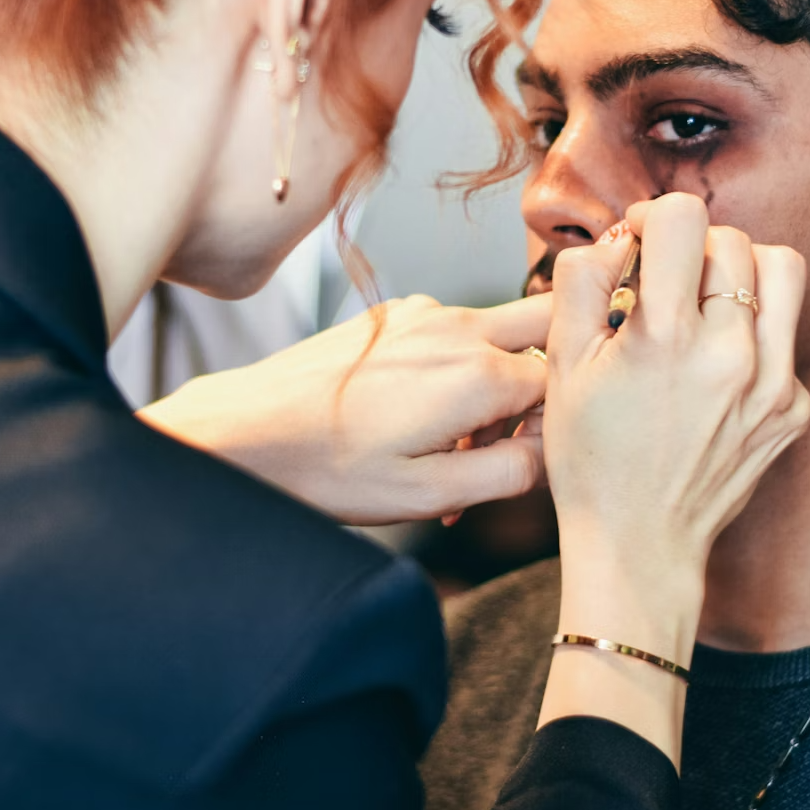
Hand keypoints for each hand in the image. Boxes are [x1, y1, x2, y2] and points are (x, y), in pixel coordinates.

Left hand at [140, 294, 549, 524]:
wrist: (245, 432)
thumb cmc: (327, 468)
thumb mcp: (429, 494)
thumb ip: (511, 473)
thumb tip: (553, 454)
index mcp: (477, 373)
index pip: (564, 381)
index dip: (557, 423)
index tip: (523, 459)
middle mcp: (456, 328)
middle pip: (548, 326)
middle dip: (546, 378)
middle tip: (514, 433)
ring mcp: (423, 314)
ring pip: (499, 334)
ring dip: (497, 383)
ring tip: (452, 450)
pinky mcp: (394, 316)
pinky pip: (454, 334)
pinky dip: (457, 373)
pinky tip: (419, 423)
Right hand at [544, 193, 809, 659]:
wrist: (640, 545)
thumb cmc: (592, 460)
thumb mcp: (563, 365)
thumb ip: (582, 282)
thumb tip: (619, 239)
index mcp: (665, 337)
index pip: (684, 217)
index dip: (653, 219)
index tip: (640, 246)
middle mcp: (730, 353)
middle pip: (734, 239)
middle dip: (694, 248)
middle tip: (666, 283)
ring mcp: (772, 382)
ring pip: (781, 272)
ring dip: (741, 273)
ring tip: (706, 305)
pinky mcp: (793, 408)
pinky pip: (786, 337)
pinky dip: (754, 336)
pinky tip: (717, 371)